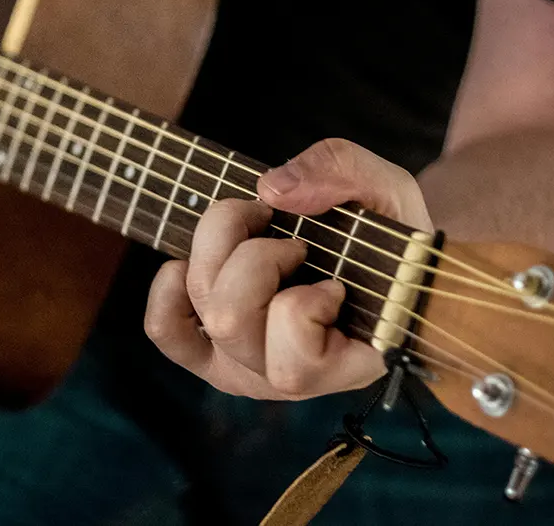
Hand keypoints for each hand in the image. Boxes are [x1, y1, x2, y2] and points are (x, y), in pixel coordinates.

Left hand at [143, 138, 432, 399]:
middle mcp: (288, 379)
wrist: (373, 252)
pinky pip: (165, 329)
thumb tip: (272, 190)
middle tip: (293, 241)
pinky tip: (194, 261)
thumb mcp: (386, 189)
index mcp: (345, 365)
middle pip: (230, 321)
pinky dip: (168, 289)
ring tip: (257, 234)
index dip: (306, 305)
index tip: (334, 279)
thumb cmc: (387, 231)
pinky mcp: (210, 350)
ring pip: (204, 312)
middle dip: (256, 257)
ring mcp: (244, 366)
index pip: (296, 364)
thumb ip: (343, 174)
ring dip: (220, 253)